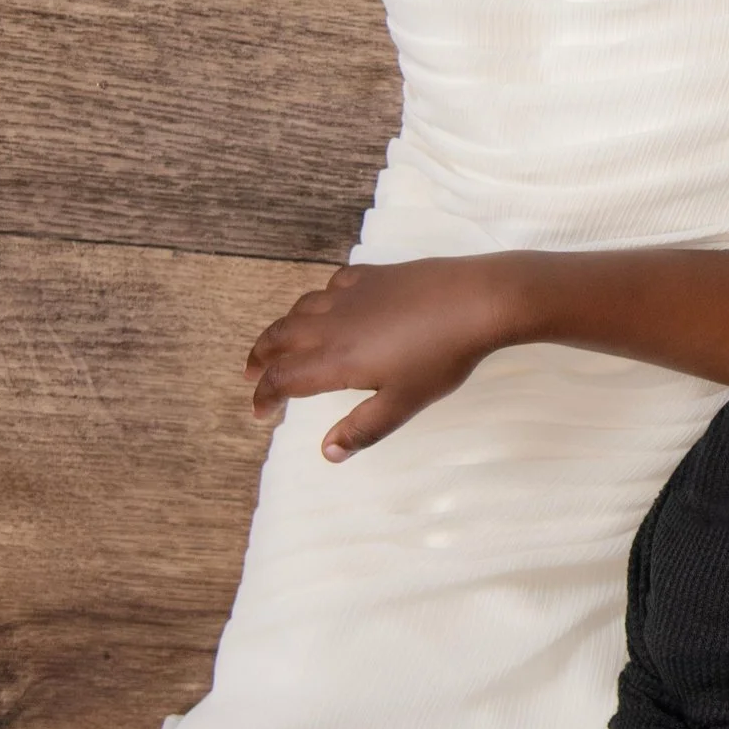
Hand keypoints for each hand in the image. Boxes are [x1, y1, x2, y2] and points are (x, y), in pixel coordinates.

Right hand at [243, 258, 518, 459]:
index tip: (261, 412)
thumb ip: (363, 429)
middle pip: (278, 338)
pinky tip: (328, 307)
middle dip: (260, 358)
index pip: (282, 379)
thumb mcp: (404, 403)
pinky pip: (330, 287)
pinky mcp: (371, 275)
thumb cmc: (442, 357)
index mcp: (334, 360)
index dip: (265, 397)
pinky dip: (317, 302)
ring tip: (282, 342)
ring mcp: (350, 295)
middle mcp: (331, 324)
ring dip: (283, 328)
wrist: (476, 300)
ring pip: (299, 309)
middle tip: (251, 374)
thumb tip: (327, 454)